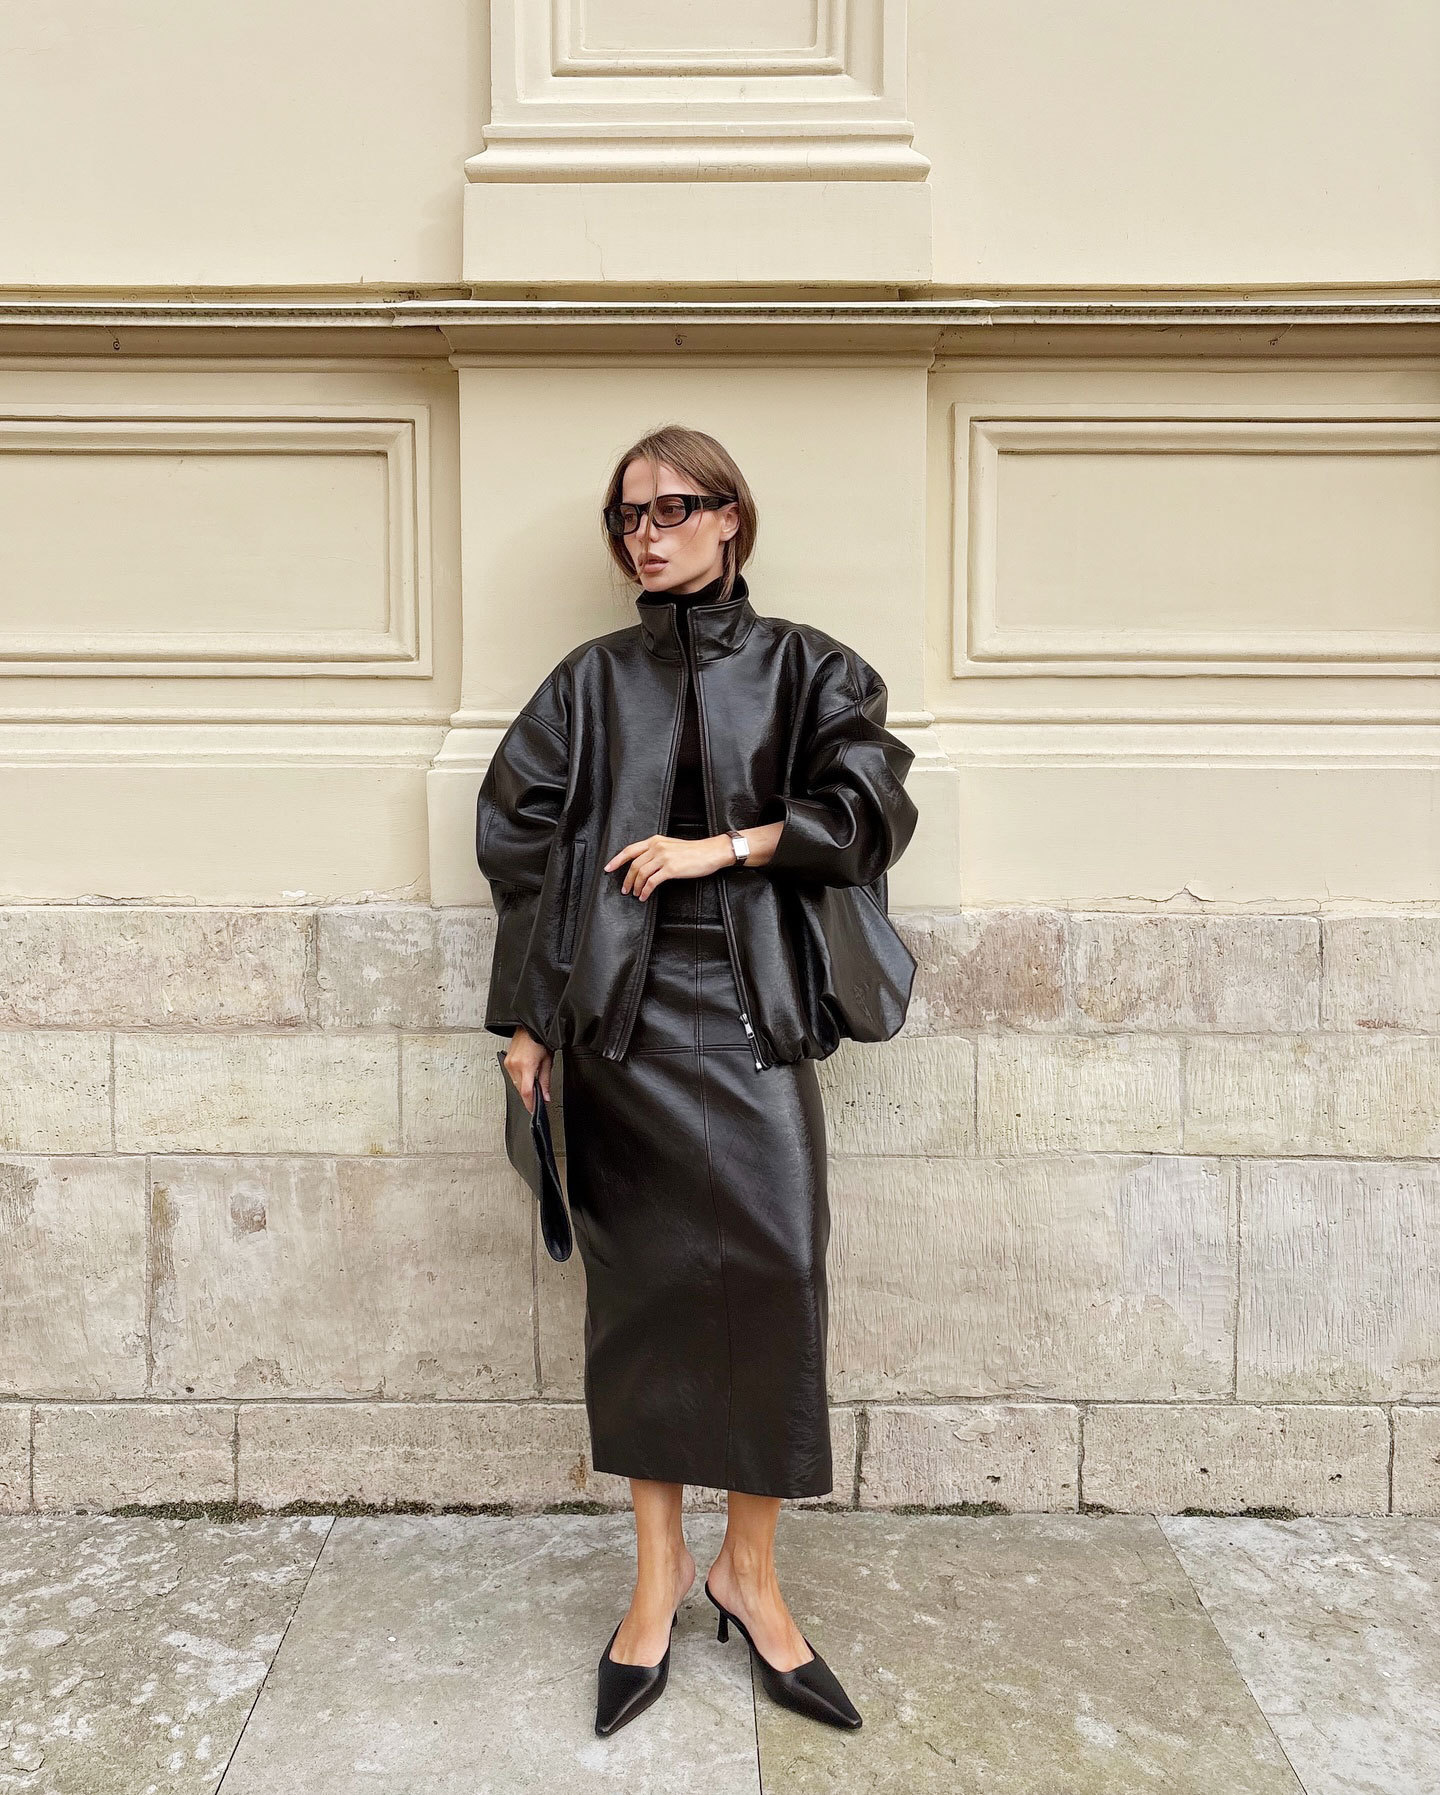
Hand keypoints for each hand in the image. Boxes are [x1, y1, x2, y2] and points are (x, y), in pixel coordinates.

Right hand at [503, 1026, 552, 1114]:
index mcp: (526, 1065)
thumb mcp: (548, 1061)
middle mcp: (514, 1065)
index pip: (526, 1092)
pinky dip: (519, 1078)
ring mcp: (508, 1062)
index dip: (530, 1104)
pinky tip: (526, 1073)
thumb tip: (546, 1096)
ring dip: (524, 1086)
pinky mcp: (506, 1060)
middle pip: (520, 1089)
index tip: (533, 1110)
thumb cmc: (540, 1039)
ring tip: (533, 1078)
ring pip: (515, 1083)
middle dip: (529, 1095)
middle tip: (538, 1095)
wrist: (530, 1026)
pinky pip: (512, 1076)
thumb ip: (546, 1081)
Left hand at [605, 832, 734, 899]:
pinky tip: (645, 896)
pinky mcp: (671, 869)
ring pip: (641, 874)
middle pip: (634, 864)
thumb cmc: (693, 851)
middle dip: (626, 879)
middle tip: (625, 889)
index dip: (617, 860)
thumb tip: (644, 863)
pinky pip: (652, 882)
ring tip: (635, 894)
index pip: (630, 850)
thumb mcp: (671, 846)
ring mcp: (664, 858)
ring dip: (636, 887)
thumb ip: (657, 851)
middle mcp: (657, 847)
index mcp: (655, 840)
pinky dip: (645, 891)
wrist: (710, 852)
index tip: (608, 868)